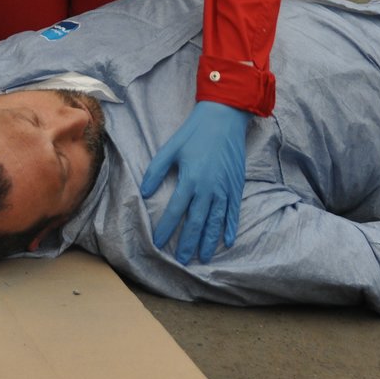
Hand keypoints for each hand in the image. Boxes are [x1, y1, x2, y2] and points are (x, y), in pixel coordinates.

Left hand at [139, 100, 249, 263]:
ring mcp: (224, 188)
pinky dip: (231, 227)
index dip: (166, 229)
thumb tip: (143, 193)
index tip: (158, 243)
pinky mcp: (236, 185)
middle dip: (188, 243)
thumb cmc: (194, 132)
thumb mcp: (170, 148)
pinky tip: (228, 240)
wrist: (224, 118)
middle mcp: (208, 188)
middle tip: (181, 260)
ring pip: (216, 221)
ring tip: (203, 258)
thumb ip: (156, 171)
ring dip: (208, 241)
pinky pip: (233, 211)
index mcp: (190, 179)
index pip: (175, 211)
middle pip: (196, 223)